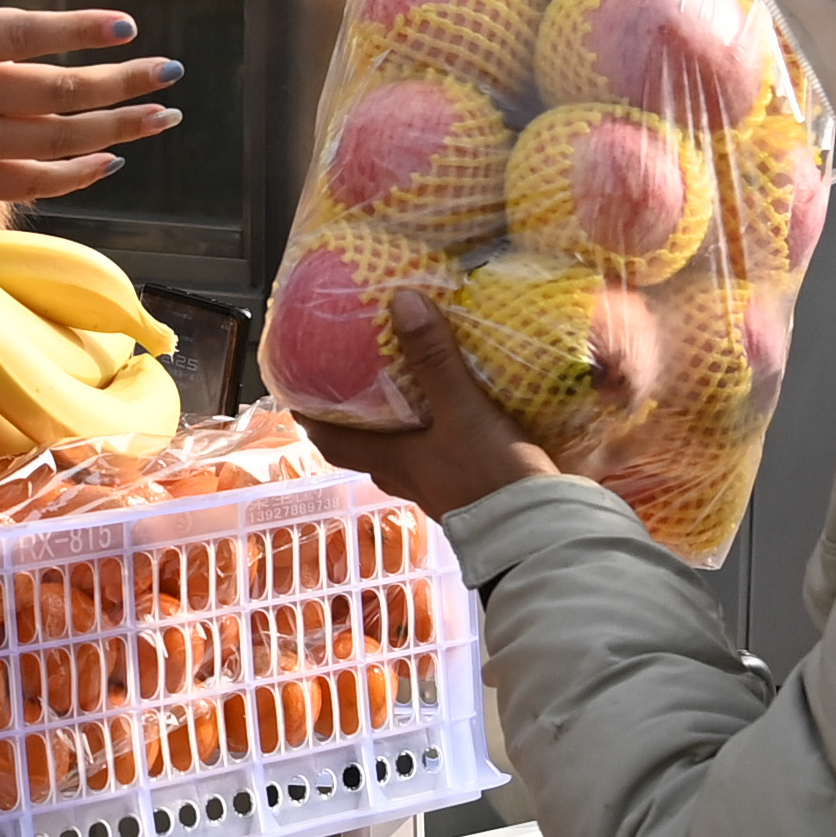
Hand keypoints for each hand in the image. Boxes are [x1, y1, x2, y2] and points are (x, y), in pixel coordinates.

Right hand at [0, 0, 180, 202]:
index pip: (25, 34)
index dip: (79, 31)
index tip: (127, 26)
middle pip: (55, 92)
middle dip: (121, 84)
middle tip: (171, 72)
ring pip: (54, 141)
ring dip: (115, 130)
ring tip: (161, 116)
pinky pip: (30, 183)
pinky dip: (73, 175)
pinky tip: (110, 159)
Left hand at [307, 291, 555, 520]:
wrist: (538, 533)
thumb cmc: (490, 477)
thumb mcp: (462, 411)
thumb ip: (435, 360)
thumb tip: (402, 303)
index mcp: (393, 461)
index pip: (334, 442)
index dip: (312, 420)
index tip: (297, 394)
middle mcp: (408, 478)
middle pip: (366, 449)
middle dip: (357, 419)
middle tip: (356, 383)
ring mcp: (438, 489)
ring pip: (405, 455)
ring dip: (402, 427)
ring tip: (410, 391)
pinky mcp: (469, 492)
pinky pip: (442, 459)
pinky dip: (440, 437)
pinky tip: (459, 417)